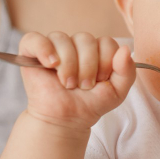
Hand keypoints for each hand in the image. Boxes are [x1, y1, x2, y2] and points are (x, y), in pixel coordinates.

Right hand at [18, 31, 134, 131]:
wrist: (67, 120)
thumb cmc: (90, 104)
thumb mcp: (117, 91)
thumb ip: (127, 71)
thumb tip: (125, 49)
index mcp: (96, 50)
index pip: (106, 41)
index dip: (106, 62)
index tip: (100, 81)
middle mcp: (75, 45)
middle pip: (85, 38)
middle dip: (87, 66)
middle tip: (83, 86)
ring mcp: (53, 47)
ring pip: (62, 39)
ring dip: (68, 65)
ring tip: (68, 84)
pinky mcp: (32, 52)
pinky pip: (35, 39)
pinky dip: (44, 50)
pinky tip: (51, 65)